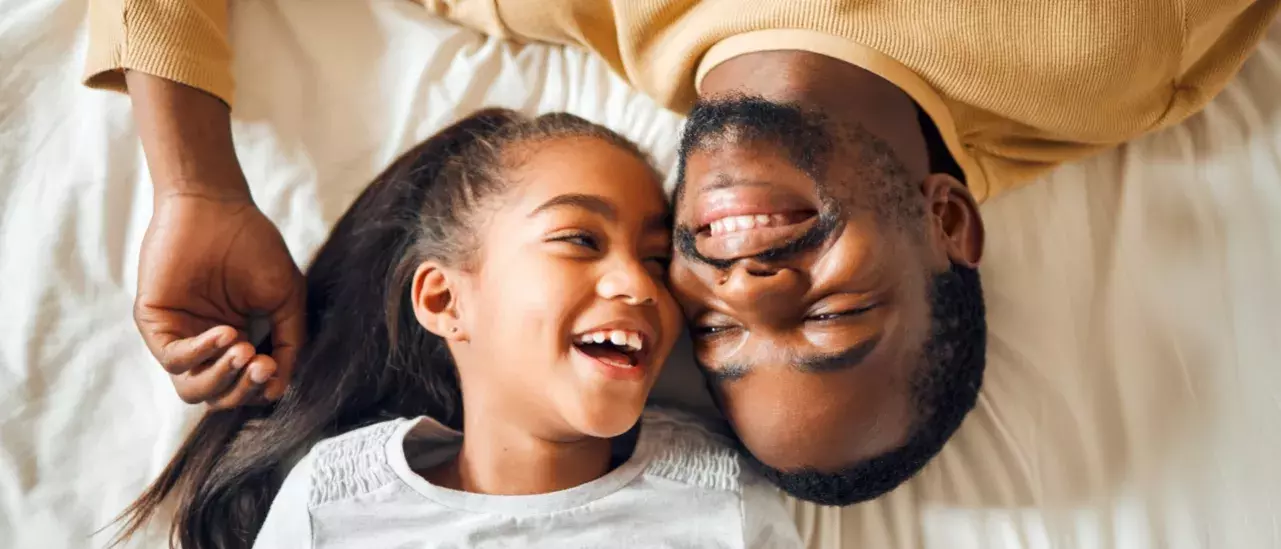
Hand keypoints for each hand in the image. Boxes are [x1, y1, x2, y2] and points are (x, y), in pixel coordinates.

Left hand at [135, 191, 304, 408]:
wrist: (217, 207)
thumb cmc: (254, 245)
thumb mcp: (285, 298)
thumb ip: (290, 341)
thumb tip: (278, 389)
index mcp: (236, 342)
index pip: (243, 389)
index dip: (260, 388)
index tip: (275, 369)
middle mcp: (205, 345)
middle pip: (219, 397)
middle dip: (243, 390)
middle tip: (262, 365)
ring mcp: (179, 336)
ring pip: (193, 389)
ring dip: (222, 380)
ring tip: (244, 350)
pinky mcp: (156, 324)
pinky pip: (175, 359)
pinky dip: (203, 353)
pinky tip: (227, 333)